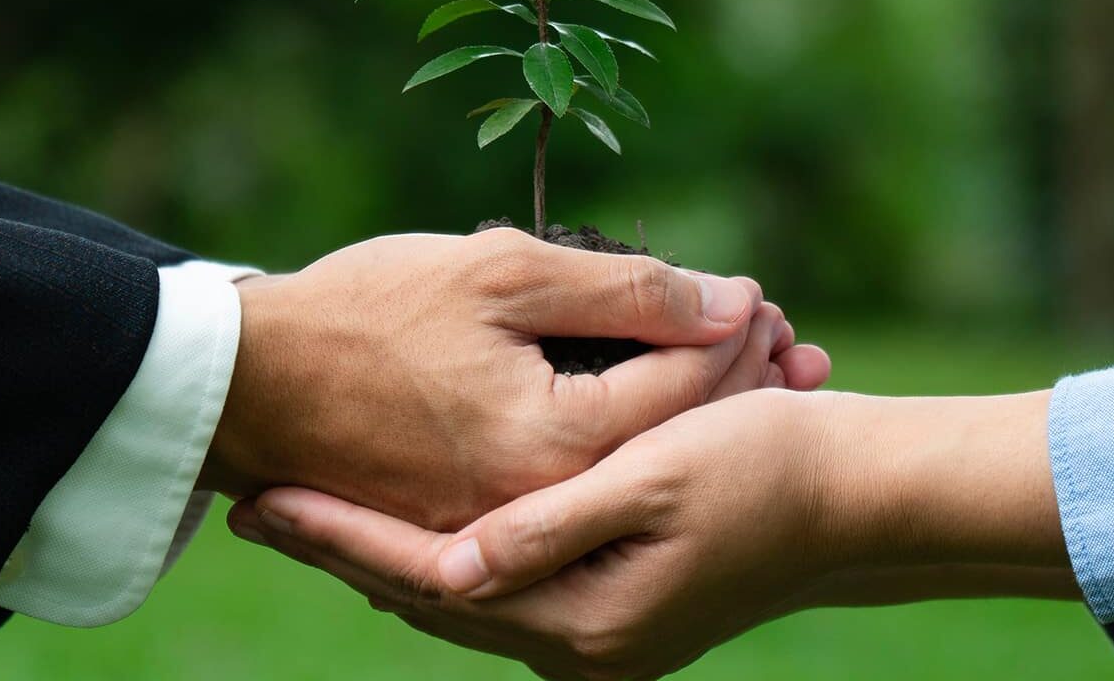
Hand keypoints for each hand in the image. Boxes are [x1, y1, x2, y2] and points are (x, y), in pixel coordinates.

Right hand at [198, 227, 827, 529]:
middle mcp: (538, 513)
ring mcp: (503, 536)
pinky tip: (659, 416)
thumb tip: (726, 301)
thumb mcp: (497, 270)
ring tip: (751, 376)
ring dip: (695, 423)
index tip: (764, 295)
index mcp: (548, 450)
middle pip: (671, 450)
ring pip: (632, 479)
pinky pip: (576, 500)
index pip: (678, 392)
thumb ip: (621, 292)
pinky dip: (627, 455)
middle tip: (792, 346)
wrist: (239, 384)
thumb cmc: (362, 311)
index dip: (729, 334)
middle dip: (735, 391)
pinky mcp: (473, 535)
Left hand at [233, 389, 1075, 680]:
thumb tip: (447, 569)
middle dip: (341, 549)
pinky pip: (500, 589)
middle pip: (427, 601)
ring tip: (308, 513)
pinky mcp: (613, 610)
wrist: (858, 498)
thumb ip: (546, 527)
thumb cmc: (765, 466)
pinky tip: (409, 528)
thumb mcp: (653, 479)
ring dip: (382, 554)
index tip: (263, 500)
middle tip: (256, 504)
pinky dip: (443, 557)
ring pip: (458, 599)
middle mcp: (580, 646)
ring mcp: (597, 636)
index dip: (339, 537)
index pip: (427, 581)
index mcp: (583, 621)